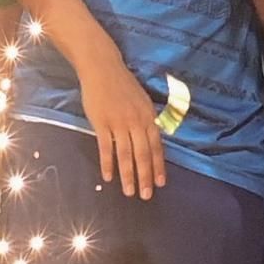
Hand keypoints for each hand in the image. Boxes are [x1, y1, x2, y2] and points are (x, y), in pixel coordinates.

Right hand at [72, 48, 168, 200]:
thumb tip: (152, 140)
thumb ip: (146, 121)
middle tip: (146, 195)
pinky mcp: (101, 123)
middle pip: (143, 154)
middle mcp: (136, 121)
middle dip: (145, 176)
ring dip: (128, 175)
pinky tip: (108, 177)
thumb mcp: (142, 101)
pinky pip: (106, 147)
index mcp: (148, 117)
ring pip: (125, 154)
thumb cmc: (123, 85)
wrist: (103, 68)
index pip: (156, 147)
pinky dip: (107, 163)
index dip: (159, 166)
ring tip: (129, 192)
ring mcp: (118, 122)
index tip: (161, 183)